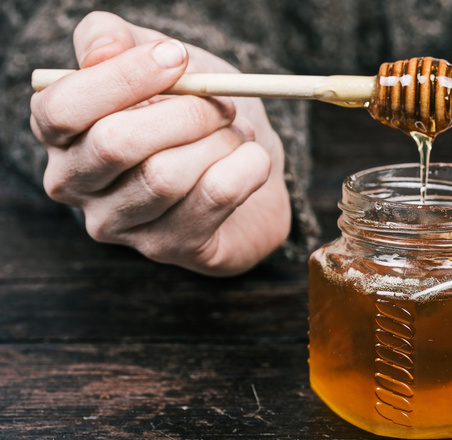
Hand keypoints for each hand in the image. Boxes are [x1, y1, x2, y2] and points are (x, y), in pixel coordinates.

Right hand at [30, 11, 290, 275]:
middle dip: (185, 112)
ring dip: (219, 142)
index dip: (123, 77)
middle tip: (223, 103)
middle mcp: (76, 185)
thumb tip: (104, 50)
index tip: (177, 57)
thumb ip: (114, 40)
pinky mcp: (170, 247)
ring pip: (168, 176)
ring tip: (236, 133)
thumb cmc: (192, 111)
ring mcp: (120, 225)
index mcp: (61, 134)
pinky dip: (247, 166)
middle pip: (117, 144)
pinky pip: (215, 197)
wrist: (246, 165)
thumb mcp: (155, 60)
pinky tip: (251, 159)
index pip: (64, 109)